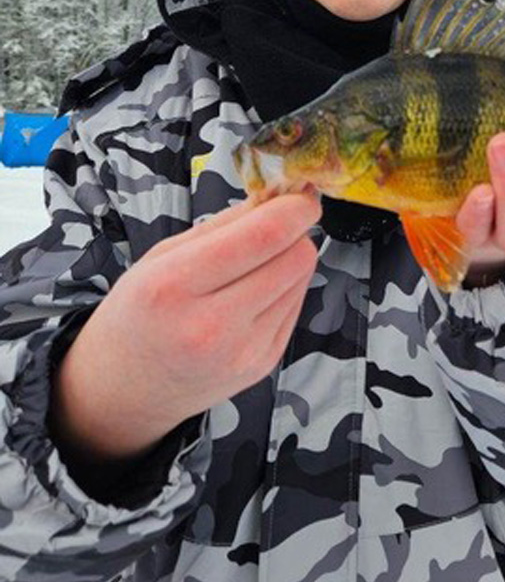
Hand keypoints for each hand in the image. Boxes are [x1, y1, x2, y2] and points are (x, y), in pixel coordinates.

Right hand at [50, 191, 320, 463]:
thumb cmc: (137, 313)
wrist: (125, 392)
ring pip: (301, 279)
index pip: (264, 236)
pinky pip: (295, 306)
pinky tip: (257, 287)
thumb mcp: (160, 256)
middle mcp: (212, 325)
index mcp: (174, 285)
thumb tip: (277, 194)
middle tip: (281, 218)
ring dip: (291, 256)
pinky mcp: (263, 364)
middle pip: (295, 257)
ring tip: (258, 257)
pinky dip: (285, 286)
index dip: (294, 207)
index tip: (301, 189)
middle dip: (297, 228)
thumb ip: (222, 223)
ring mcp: (243, 351)